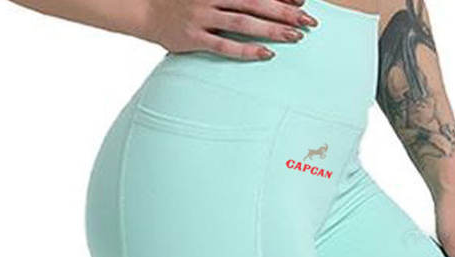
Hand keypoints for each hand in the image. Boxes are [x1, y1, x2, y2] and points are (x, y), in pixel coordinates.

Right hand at [140, 0, 317, 60]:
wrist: (145, 10)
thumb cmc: (183, 2)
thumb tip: (262, 4)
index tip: (303, 2)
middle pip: (255, 3)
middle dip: (284, 12)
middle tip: (309, 22)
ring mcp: (202, 16)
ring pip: (243, 23)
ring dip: (271, 29)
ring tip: (295, 38)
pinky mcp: (194, 37)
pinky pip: (225, 46)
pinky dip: (246, 50)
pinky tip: (266, 54)